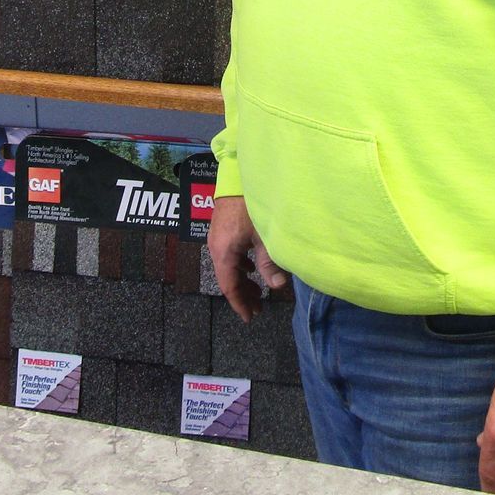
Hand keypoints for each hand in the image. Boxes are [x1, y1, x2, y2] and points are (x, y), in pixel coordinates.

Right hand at [206, 194, 290, 322]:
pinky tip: (253, 267)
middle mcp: (216, 247)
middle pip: (228, 279)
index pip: (229, 287)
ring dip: (244, 280)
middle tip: (259, 308)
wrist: (237, 176)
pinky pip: (230, 255)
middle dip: (243, 295)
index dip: (239, 304)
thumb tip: (278, 286)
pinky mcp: (223, 229)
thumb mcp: (264, 236)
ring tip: (259, 291)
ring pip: (229, 267)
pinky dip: (242, 266)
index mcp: (224, 252)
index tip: (250, 317)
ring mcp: (218, 237)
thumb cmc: (251, 206)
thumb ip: (270, 262)